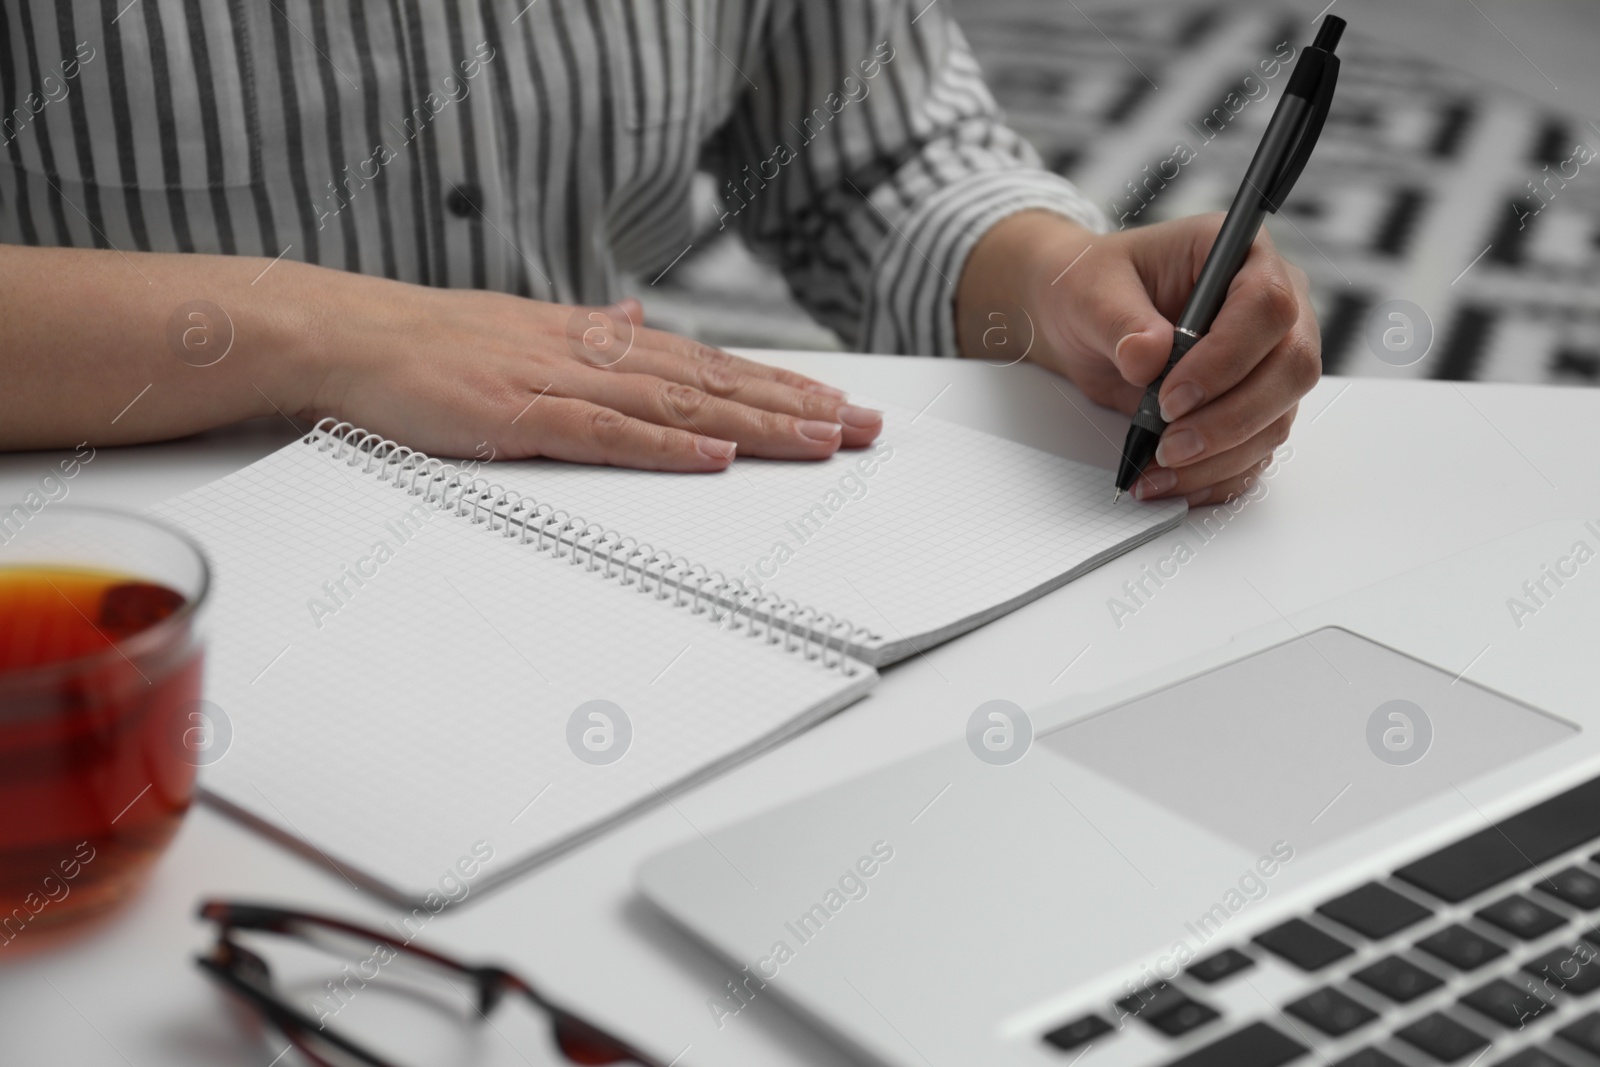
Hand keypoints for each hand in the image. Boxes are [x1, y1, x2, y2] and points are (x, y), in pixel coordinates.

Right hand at [301, 277, 882, 470]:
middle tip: (865, 428)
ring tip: (821, 440)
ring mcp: (559, 382)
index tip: (836, 404)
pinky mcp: (520, 416)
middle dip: (795, 406)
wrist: (348, 335)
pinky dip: (665, 447)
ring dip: (755, 424)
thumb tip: (639, 317)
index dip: (777, 385)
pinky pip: (606, 433)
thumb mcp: (526, 328)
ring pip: (678, 405)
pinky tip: (716, 457)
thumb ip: (590, 330)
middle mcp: (593, 353)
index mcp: (598, 340)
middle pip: (714, 383)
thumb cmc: (432, 343)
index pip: (708, 365)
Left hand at [958, 211, 1319, 504]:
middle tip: (1170, 446)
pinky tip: (1171, 482)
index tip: (1172, 396)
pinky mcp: (1256, 406)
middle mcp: (1273, 308)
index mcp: (1244, 255)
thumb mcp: (1090, 290)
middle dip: (1230, 418)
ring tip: (1159, 469)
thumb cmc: (1094, 287)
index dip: (1226, 358)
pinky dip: (1215, 475)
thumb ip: (1118, 319)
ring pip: (1277, 418)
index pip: (1267, 306)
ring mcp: (1270, 360)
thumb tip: (1147, 357)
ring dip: (1221, 456)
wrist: (1085, 318)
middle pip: (1291, 368)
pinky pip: (1255, 450)